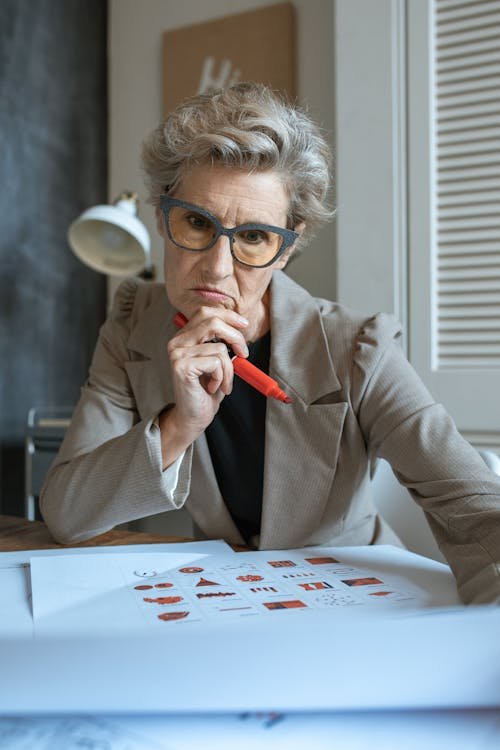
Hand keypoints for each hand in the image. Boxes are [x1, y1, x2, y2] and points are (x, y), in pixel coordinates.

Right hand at [159, 307, 248, 466]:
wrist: (193, 417)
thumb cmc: (206, 390)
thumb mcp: (216, 361)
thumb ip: (221, 341)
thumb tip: (239, 325)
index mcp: (184, 337)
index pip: (206, 312)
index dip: (228, 315)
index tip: (244, 325)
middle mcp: (177, 342)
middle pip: (213, 321)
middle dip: (236, 337)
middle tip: (244, 355)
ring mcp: (177, 354)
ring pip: (220, 348)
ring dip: (230, 369)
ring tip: (223, 383)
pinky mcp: (182, 367)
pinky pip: (216, 362)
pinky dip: (222, 377)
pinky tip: (213, 387)